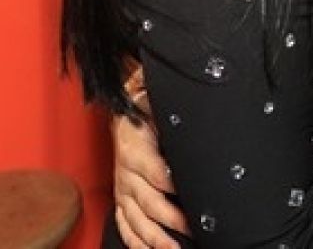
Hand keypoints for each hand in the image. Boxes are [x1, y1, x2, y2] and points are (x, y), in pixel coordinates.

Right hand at [112, 66, 186, 248]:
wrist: (120, 116)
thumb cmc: (142, 107)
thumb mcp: (150, 97)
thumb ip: (159, 96)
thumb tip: (189, 81)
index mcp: (135, 147)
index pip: (154, 169)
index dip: (170, 181)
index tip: (189, 190)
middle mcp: (126, 173)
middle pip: (148, 201)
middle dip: (171, 218)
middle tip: (193, 228)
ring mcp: (123, 189)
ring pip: (137, 220)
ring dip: (155, 238)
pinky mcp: (122, 199)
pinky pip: (125, 225)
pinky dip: (137, 242)